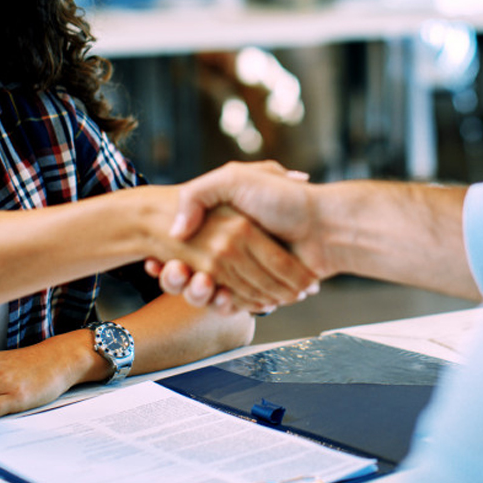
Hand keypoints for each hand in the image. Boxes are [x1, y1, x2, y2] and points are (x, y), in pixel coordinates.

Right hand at [148, 162, 328, 310]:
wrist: (326, 226)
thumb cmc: (285, 199)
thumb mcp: (236, 179)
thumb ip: (200, 194)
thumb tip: (175, 229)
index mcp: (224, 224)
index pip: (186, 247)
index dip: (170, 257)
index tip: (157, 260)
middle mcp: (233, 247)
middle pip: (194, 271)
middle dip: (177, 277)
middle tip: (173, 271)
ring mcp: (246, 269)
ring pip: (209, 290)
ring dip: (197, 292)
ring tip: (197, 282)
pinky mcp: (261, 289)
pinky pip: (234, 302)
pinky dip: (224, 303)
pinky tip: (218, 295)